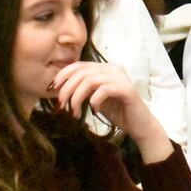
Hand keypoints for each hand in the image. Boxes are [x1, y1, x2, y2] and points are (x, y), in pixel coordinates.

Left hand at [51, 61, 170, 161]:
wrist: (138, 125)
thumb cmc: (116, 111)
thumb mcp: (94, 98)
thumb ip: (82, 89)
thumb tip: (58, 87)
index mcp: (105, 68)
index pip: (79, 65)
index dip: (63, 75)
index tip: (52, 89)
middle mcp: (113, 68)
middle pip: (82, 72)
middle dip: (67, 89)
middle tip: (61, 105)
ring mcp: (121, 77)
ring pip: (90, 80)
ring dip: (77, 97)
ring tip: (74, 112)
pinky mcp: (127, 89)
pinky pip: (103, 90)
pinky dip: (94, 101)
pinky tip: (94, 111)